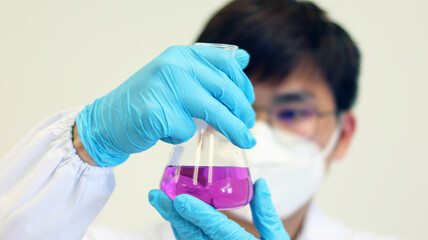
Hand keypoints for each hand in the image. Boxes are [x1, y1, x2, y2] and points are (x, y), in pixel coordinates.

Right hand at [75, 45, 255, 166]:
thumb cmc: (147, 102)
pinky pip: (187, 130)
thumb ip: (206, 70)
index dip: (242, 83)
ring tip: (245, 141)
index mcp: (181, 55)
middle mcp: (174, 66)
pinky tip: (167, 132)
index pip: (225, 62)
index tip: (248, 100)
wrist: (108, 120)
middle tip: (249, 126)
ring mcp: (165, 88)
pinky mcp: (157, 112)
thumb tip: (244, 57)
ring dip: (233, 129)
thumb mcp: (176, 78)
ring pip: (213, 111)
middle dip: (243, 111)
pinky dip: (183, 136)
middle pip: (224, 89)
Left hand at [149, 179, 289, 239]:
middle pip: (191, 236)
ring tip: (161, 201)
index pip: (217, 228)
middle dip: (172, 215)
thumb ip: (266, 213)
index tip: (180, 200)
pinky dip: (183, 231)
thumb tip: (261, 183)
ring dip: (174, 222)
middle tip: (155, 196)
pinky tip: (176, 217)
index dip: (198, 214)